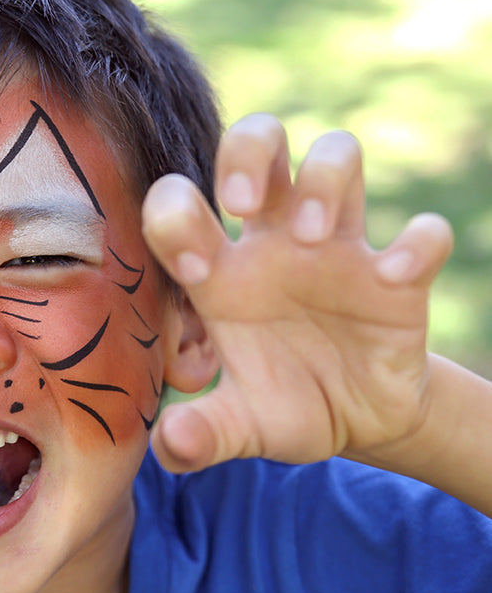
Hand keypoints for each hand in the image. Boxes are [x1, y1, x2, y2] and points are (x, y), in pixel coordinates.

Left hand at [142, 114, 453, 473]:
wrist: (360, 422)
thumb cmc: (286, 404)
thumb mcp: (242, 426)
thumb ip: (203, 434)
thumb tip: (171, 448)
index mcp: (220, 271)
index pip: (179, 205)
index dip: (174, 214)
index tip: (194, 268)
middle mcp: (274, 243)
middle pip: (258, 144)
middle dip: (246, 154)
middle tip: (242, 204)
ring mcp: (338, 249)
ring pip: (336, 157)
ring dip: (323, 181)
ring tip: (313, 238)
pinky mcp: (398, 275)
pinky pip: (421, 234)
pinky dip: (418, 243)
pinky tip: (397, 275)